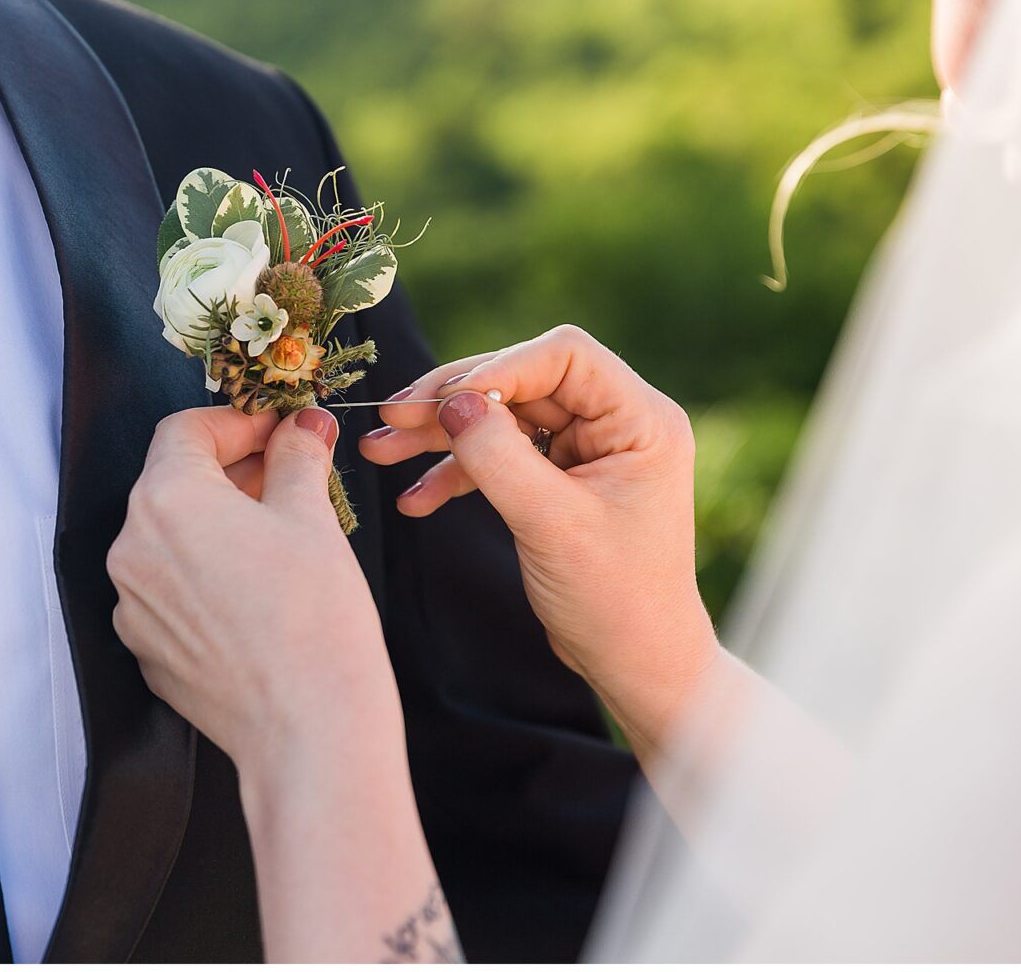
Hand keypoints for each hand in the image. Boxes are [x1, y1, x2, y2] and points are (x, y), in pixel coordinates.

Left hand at [108, 406, 401, 777]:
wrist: (308, 727)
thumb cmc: (314, 620)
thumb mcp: (311, 518)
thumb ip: (296, 458)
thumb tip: (300, 429)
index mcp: (165, 500)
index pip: (185, 430)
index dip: (237, 422)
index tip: (278, 432)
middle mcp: (131, 549)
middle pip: (172, 484)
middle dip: (229, 472)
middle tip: (287, 476)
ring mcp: (132, 605)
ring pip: (169, 540)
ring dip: (215, 526)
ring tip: (276, 538)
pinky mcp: (146, 651)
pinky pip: (169, 593)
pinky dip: (204, 578)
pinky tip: (254, 592)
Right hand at [358, 325, 720, 757]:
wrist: (634, 663)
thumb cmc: (615, 599)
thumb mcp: (551, 524)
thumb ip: (499, 458)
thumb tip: (454, 400)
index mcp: (640, 419)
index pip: (563, 356)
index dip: (499, 368)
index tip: (445, 402)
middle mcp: (616, 422)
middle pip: (521, 382)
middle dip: (452, 402)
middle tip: (391, 418)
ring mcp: (585, 450)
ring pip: (501, 418)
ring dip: (440, 436)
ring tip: (380, 452)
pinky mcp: (558, 479)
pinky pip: (499, 457)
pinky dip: (455, 474)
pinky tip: (416, 501)